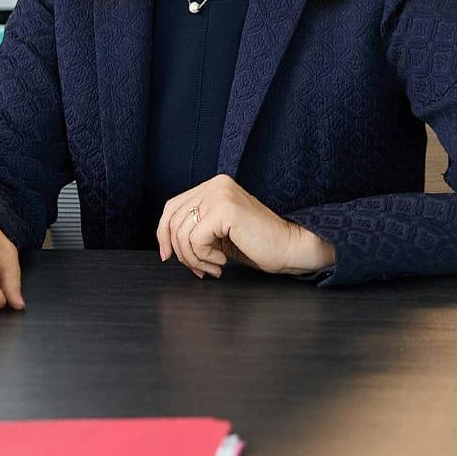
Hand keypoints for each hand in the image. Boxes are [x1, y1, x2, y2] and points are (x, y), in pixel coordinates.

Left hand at [155, 174, 335, 278]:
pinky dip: (205, 257)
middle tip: (198, 269)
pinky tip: (223, 261)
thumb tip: (166, 244)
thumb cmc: (259, 244)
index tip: (168, 256)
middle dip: (180, 251)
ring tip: (214, 267)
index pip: (172, 207)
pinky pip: (196, 239)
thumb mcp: (218, 233)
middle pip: (173, 219)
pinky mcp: (225, 209)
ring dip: (194, 259)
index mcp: (212, 187)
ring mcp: (219, 194)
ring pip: (182, 232)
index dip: (164, 233)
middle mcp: (215, 185)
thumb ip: (196, 228)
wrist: (292, 248)